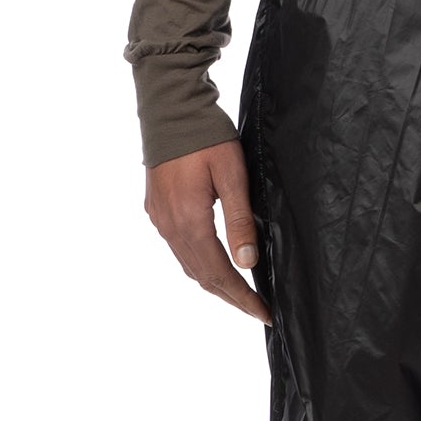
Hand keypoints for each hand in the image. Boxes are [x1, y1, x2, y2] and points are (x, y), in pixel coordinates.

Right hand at [143, 139, 270, 323]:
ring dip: (214, 284)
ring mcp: (160, 219)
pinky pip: (179, 250)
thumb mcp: (232, 175)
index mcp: (190, 221)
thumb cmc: (206, 136)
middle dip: (232, 297)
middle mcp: (169, 226)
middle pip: (203, 276)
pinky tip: (214, 266)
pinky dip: (199, 265)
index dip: (243, 298)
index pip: (220, 274)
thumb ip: (240, 221)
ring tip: (240, 296)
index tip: (265, 314)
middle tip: (257, 311)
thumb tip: (248, 263)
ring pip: (189, 265)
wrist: (169, 107)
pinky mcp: (156, 209)